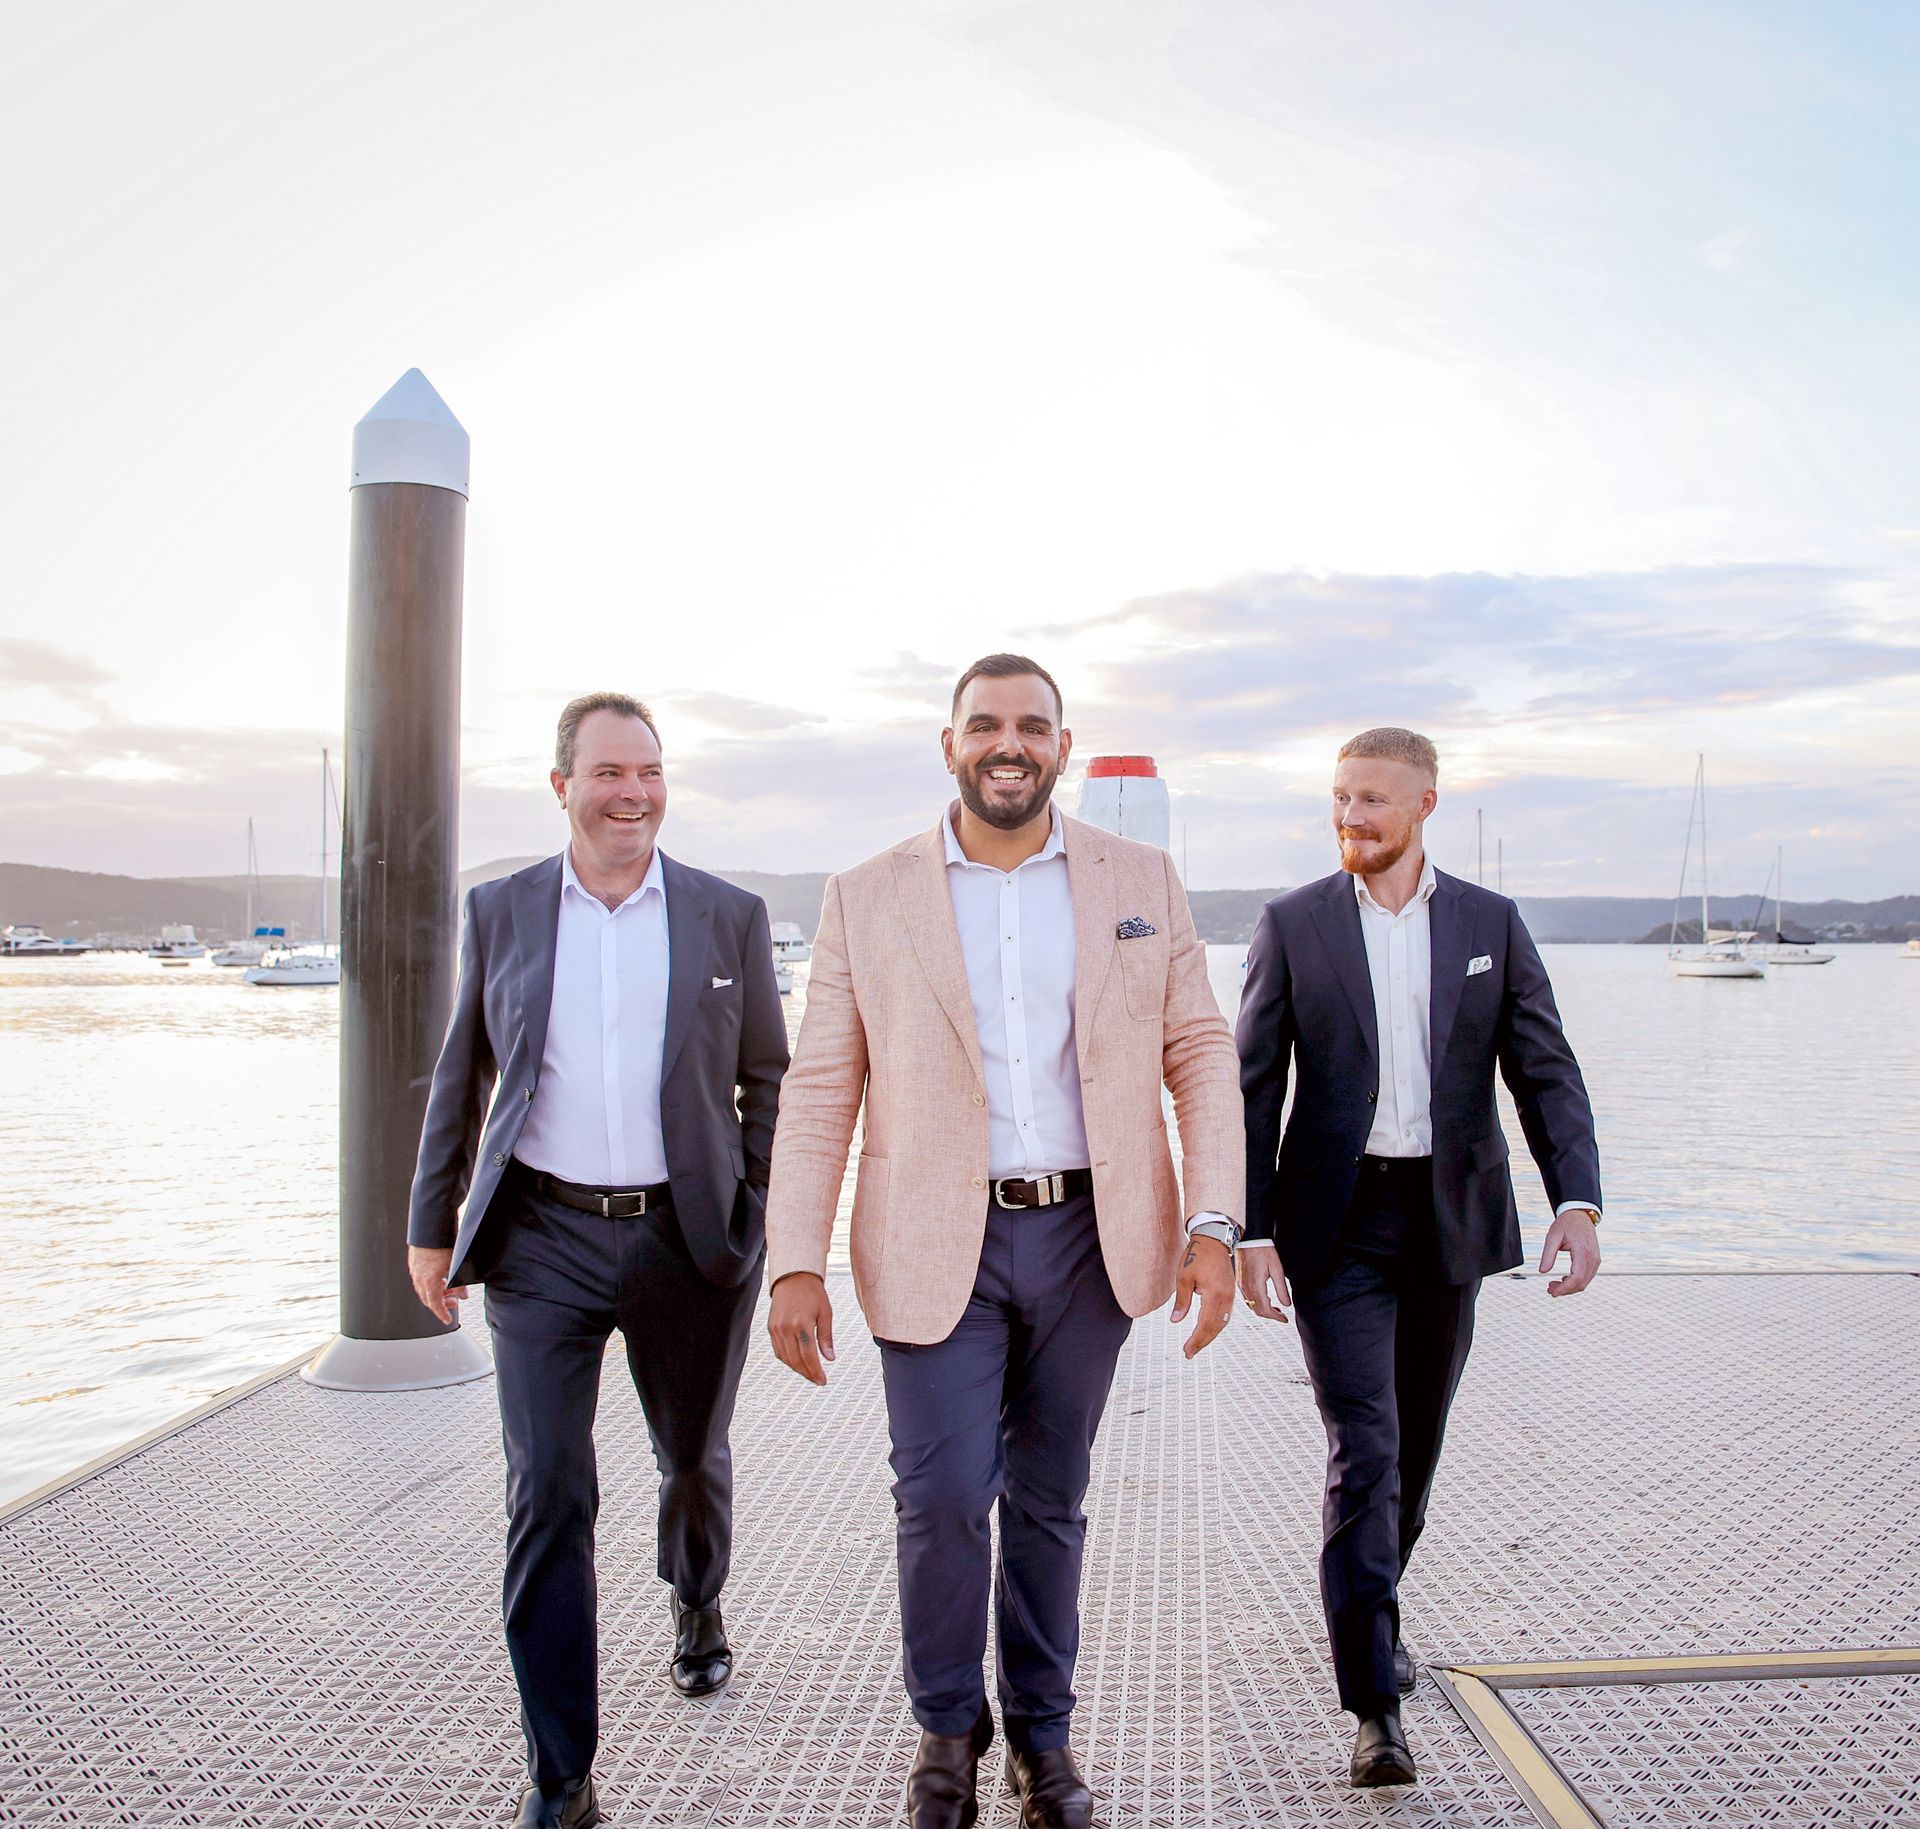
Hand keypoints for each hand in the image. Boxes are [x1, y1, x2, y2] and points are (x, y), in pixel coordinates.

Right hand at [407, 1246, 466, 1324]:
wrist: (430, 1228)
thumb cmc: (441, 1244)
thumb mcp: (455, 1265)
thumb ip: (459, 1283)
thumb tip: (463, 1294)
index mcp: (429, 1281)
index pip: (434, 1305)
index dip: (441, 1314)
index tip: (447, 1319)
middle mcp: (419, 1278)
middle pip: (428, 1299)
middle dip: (441, 1304)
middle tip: (453, 1302)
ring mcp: (415, 1270)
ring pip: (424, 1289)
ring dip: (436, 1293)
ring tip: (448, 1288)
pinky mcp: (415, 1263)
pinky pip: (421, 1279)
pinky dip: (431, 1283)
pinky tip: (440, 1276)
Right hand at [768, 1272, 835, 1384]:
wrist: (793, 1276)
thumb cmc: (812, 1292)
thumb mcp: (825, 1312)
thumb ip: (826, 1337)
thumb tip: (830, 1358)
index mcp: (802, 1323)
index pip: (809, 1356)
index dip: (816, 1371)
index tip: (822, 1380)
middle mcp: (786, 1328)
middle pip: (796, 1360)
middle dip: (807, 1373)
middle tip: (818, 1380)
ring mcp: (776, 1328)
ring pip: (785, 1358)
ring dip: (797, 1369)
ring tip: (809, 1373)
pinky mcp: (771, 1328)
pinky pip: (778, 1351)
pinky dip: (787, 1360)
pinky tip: (797, 1362)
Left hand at [1170, 1235, 1233, 1358]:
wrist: (1213, 1238)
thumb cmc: (1197, 1254)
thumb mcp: (1183, 1278)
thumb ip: (1182, 1301)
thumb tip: (1176, 1320)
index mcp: (1215, 1294)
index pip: (1206, 1325)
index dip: (1196, 1340)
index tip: (1187, 1350)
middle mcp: (1226, 1297)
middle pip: (1216, 1327)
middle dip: (1202, 1342)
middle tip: (1189, 1353)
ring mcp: (1230, 1295)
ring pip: (1222, 1323)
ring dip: (1210, 1335)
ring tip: (1197, 1345)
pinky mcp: (1230, 1292)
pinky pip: (1225, 1314)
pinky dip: (1216, 1325)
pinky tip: (1207, 1330)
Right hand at [1237, 1244, 1291, 1321]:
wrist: (1249, 1239)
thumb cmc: (1262, 1249)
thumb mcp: (1277, 1269)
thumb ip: (1282, 1288)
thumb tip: (1286, 1304)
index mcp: (1256, 1285)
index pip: (1266, 1309)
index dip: (1277, 1317)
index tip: (1284, 1319)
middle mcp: (1247, 1287)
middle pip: (1258, 1311)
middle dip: (1271, 1316)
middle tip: (1281, 1316)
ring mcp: (1242, 1285)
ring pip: (1252, 1306)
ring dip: (1263, 1310)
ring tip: (1274, 1308)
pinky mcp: (1240, 1281)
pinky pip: (1247, 1299)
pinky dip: (1256, 1303)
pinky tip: (1264, 1299)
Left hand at [1540, 1210, 1600, 1295]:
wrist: (1580, 1215)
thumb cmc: (1566, 1224)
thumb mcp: (1552, 1237)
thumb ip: (1548, 1254)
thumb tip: (1542, 1271)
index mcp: (1583, 1251)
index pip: (1576, 1277)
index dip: (1565, 1288)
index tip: (1552, 1292)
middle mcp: (1593, 1258)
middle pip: (1581, 1283)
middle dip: (1565, 1290)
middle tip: (1549, 1290)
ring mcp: (1596, 1260)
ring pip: (1585, 1282)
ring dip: (1570, 1287)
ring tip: (1553, 1285)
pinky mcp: (1595, 1260)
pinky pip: (1587, 1276)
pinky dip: (1576, 1282)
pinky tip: (1563, 1279)